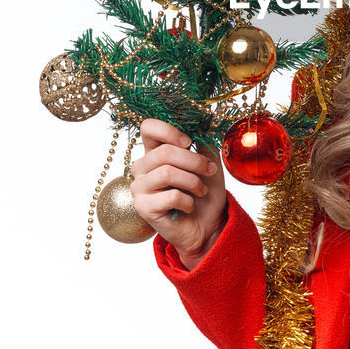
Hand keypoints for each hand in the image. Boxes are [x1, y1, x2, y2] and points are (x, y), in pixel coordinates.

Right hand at [130, 118, 227, 268]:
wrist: (207, 225)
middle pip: (164, 152)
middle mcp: (142, 167)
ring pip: (167, 173)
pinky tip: (189, 207)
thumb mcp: (210, 163)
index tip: (189, 142)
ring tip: (201, 191)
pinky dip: (188, 201)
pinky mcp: (142, 207)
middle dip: (194, 161)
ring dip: (193, 182)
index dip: (169, 130)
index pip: (148, 128)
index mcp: (155, 152)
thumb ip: (203, 143)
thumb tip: (203, 124)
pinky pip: (170, 196)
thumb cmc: (204, 193)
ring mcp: (139, 187)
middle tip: (210, 171)